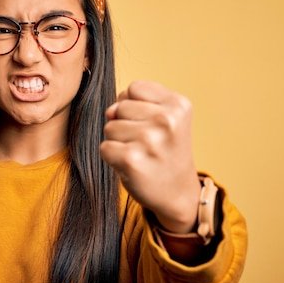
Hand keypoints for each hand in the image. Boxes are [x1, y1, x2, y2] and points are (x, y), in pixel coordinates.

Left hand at [100, 81, 200, 232]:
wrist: (178, 193)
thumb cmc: (166, 151)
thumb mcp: (165, 119)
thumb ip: (135, 104)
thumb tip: (110, 111)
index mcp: (178, 104)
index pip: (134, 88)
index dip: (135, 106)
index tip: (152, 124)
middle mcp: (167, 120)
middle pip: (120, 106)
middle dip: (125, 124)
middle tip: (147, 143)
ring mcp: (149, 140)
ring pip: (110, 127)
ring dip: (119, 141)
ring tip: (141, 154)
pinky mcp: (132, 160)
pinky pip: (104, 147)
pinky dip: (112, 158)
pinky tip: (132, 165)